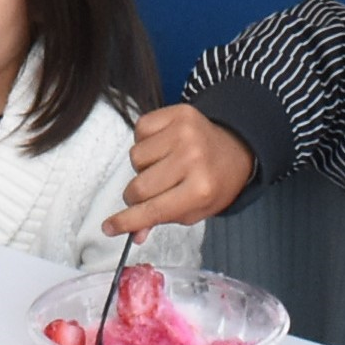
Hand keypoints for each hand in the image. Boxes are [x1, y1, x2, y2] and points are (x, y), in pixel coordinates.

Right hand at [103, 102, 254, 241]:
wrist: (235, 148)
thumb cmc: (215, 182)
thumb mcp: (195, 210)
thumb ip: (163, 220)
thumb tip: (134, 232)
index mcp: (201, 189)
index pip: (152, 210)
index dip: (126, 222)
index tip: (109, 227)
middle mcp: (193, 159)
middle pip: (138, 187)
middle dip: (135, 196)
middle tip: (148, 193)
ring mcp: (184, 132)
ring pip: (135, 157)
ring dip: (143, 166)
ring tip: (163, 165)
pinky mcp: (178, 112)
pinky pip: (139, 130)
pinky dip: (145, 141)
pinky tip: (162, 146)